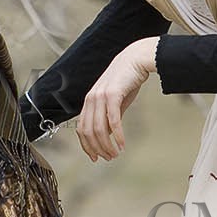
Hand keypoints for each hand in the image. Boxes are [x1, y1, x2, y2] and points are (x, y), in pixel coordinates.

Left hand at [76, 38, 157, 162]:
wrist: (135, 59)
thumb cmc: (126, 79)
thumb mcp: (114, 100)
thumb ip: (108, 116)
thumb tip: (108, 134)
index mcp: (89, 101)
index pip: (81, 129)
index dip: (86, 146)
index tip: (95, 157)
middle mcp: (91, 99)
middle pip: (88, 131)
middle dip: (97, 149)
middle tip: (109, 158)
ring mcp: (100, 96)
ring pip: (99, 128)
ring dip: (107, 145)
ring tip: (115, 153)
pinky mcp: (113, 94)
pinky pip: (112, 120)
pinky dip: (117, 135)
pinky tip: (122, 144)